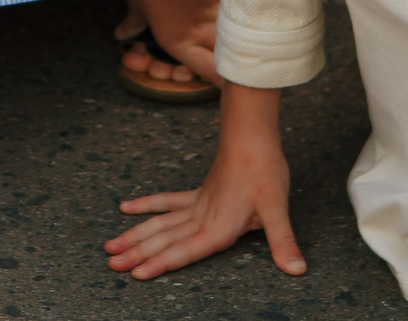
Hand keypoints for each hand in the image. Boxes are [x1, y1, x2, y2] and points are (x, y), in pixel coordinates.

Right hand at [105, 87, 304, 279]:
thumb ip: (282, 241)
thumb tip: (297, 269)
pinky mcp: (199, 193)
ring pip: (159, 223)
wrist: (251, 135)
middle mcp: (202, 217)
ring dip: (134, 234)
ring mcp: (197, 204)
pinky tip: (127, 207)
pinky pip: (167, 202)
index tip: (137, 273)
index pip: (185, 250)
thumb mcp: (276, 208)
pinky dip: (147, 205)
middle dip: (137, 252)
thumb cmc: (264, 169)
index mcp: (218, 226)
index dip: (161, 263)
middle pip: (164, 238)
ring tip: (110, 246)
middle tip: (111, 263)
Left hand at [122, 0, 222, 85]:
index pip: (208, 71)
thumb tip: (122, 34)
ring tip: (227, 35)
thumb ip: (133, 23)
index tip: (223, 82)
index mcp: (178, 42)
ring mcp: (214, 12)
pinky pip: (229, 8)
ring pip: (230, 33)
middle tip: (226, 59)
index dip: (219, 81)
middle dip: (227, 60)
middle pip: (225, 56)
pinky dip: (228, 11)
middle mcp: (201, 33)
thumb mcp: (135, 5)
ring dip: (228, 37)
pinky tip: (226, 6)